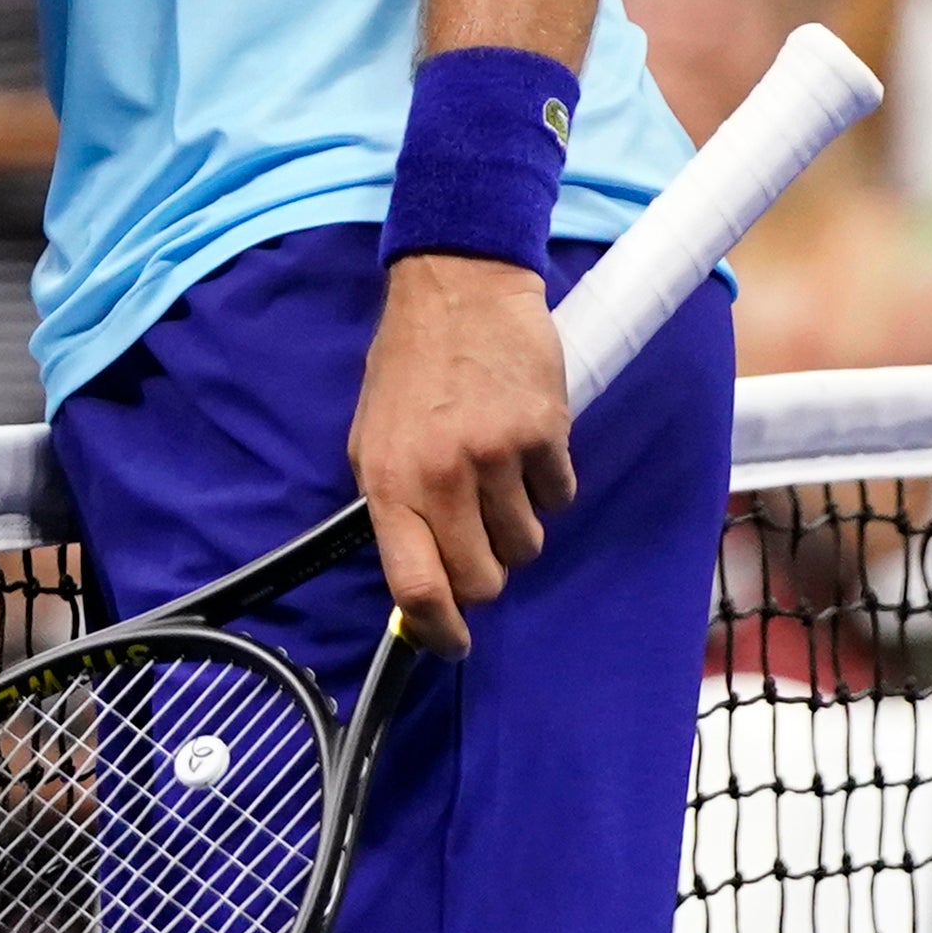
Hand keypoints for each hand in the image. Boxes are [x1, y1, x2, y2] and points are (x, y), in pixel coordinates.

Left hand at [350, 249, 574, 655]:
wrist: (460, 288)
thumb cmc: (410, 368)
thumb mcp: (372, 440)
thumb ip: (393, 508)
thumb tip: (418, 583)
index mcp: (389, 483)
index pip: (416, 586)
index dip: (438, 630)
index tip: (453, 644)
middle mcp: (443, 477)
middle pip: (484, 579)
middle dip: (486, 574)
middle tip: (481, 542)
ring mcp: (498, 456)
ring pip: (526, 543)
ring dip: (518, 526)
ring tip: (500, 478)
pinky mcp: (545, 433)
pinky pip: (559, 497)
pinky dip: (548, 485)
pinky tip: (526, 447)